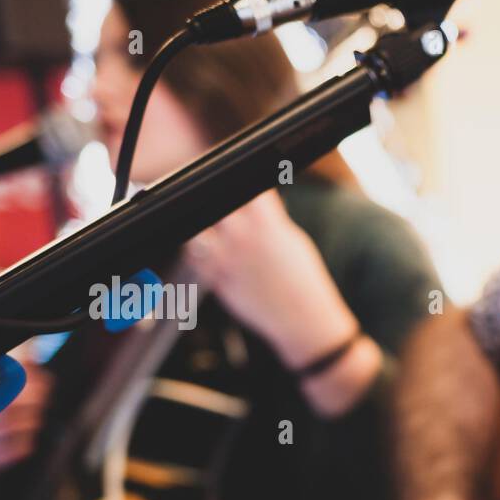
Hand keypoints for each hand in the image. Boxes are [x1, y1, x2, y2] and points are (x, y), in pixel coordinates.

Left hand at [183, 189, 381, 413]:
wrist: (304, 320)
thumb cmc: (304, 281)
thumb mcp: (292, 240)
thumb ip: (268, 218)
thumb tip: (251, 198)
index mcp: (266, 223)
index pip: (239, 184)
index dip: (232, 179)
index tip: (229, 179)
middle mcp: (242, 238)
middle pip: (210, 203)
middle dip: (213, 202)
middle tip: (216, 205)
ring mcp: (225, 260)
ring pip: (197, 231)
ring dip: (204, 229)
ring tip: (217, 235)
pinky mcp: (216, 281)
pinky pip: (195, 259)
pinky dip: (200, 253)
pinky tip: (214, 255)